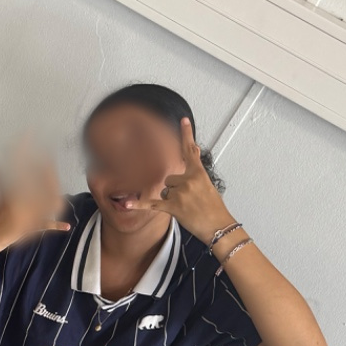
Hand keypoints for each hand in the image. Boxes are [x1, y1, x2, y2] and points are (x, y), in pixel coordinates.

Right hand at [0, 141, 71, 263]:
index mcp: (10, 199)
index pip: (20, 173)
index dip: (24, 156)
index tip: (27, 142)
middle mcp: (22, 208)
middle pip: (40, 186)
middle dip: (47, 170)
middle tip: (48, 157)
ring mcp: (28, 219)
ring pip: (49, 204)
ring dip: (54, 191)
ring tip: (55, 179)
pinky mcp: (31, 230)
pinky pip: (46, 226)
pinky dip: (56, 226)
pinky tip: (67, 225)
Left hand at [125, 118, 234, 243]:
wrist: (218, 226)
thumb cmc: (214, 208)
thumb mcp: (208, 184)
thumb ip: (196, 169)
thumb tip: (194, 150)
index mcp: (198, 173)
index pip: (191, 151)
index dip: (186, 134)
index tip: (183, 120)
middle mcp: (188, 180)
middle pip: (169, 178)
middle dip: (174, 188)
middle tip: (188, 199)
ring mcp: (179, 194)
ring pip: (164, 191)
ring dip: (170, 199)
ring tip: (185, 207)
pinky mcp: (172, 207)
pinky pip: (152, 204)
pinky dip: (140, 204)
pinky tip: (127, 203)